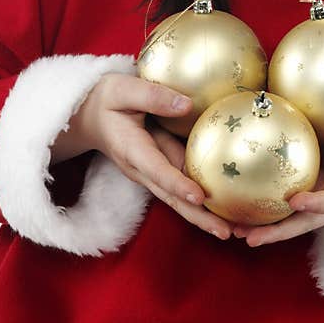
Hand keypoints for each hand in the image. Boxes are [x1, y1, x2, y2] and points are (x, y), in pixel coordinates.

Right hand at [51, 72, 234, 239]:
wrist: (89, 116)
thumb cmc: (106, 99)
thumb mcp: (123, 89)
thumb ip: (153, 96)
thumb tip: (187, 105)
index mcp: (132, 150)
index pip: (157, 170)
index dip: (177, 184)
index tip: (198, 197)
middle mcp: (142, 169)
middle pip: (172, 197)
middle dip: (198, 217)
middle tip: (226, 233)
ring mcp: (152, 172)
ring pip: (179, 199)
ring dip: (205, 216)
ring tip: (234, 231)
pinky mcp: (161, 169)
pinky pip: (183, 186)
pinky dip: (203, 202)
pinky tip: (227, 210)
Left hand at [233, 117, 323, 246]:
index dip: (318, 203)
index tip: (296, 201)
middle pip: (307, 221)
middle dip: (279, 231)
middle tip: (248, 237)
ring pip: (294, 217)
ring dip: (266, 226)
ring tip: (233, 230)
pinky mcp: (315, 188)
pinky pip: (289, 201)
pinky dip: (266, 207)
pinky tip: (239, 203)